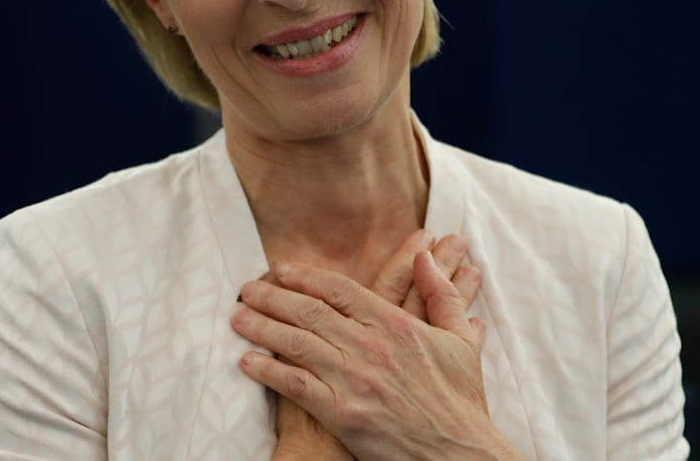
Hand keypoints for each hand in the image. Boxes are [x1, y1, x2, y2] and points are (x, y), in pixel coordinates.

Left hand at [269, 231, 478, 460]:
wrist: (460, 454)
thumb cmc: (461, 401)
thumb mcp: (460, 341)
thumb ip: (443, 295)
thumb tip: (426, 258)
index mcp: (397, 325)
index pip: (340, 290)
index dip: (306, 277)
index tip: (282, 270)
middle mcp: (371, 347)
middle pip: (309, 312)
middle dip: (272, 297)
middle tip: (247, 290)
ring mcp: (354, 381)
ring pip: (297, 343)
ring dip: (262, 328)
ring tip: (238, 319)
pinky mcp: (343, 414)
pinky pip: (296, 386)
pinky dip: (268, 372)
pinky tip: (247, 363)